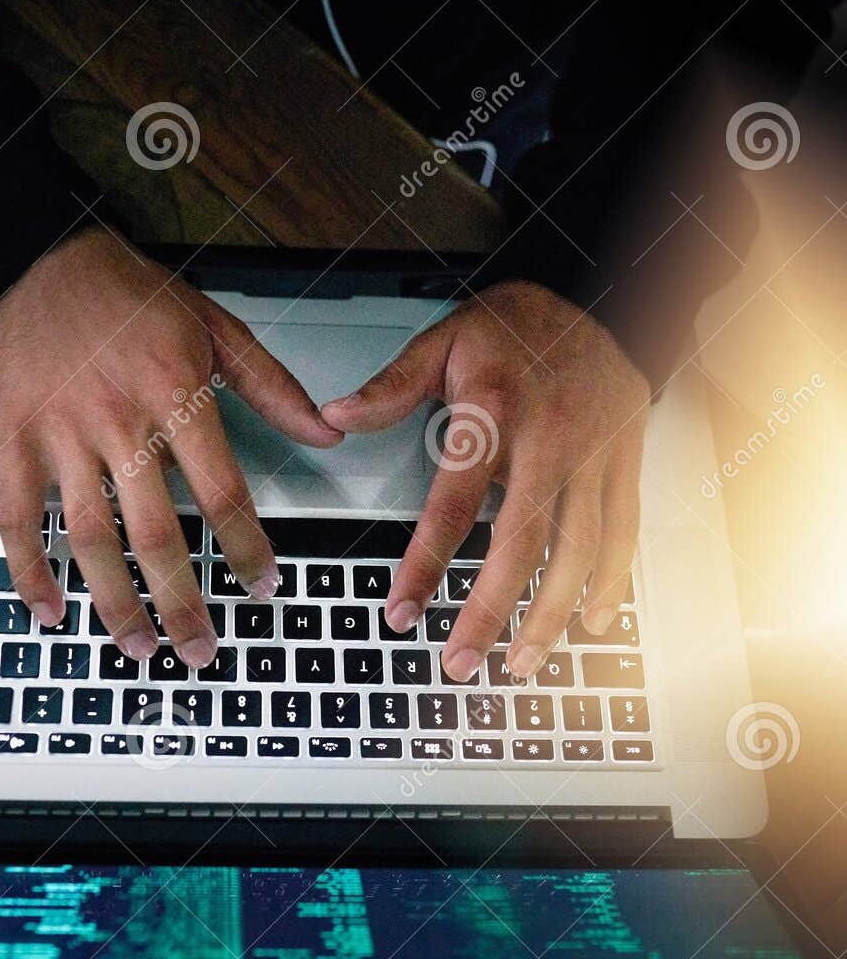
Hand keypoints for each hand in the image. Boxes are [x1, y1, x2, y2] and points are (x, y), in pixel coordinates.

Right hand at [0, 229, 340, 664]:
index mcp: (175, 393)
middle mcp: (118, 421)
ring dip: (113, 602)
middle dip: (180, 603)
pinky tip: (50, 612)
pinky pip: (17, 517)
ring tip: (138, 648)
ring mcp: (62, 435)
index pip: (220, 489)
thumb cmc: (137, 297)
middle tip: (202, 652)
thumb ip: (274, 387)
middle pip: (154, 532)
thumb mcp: (217, 327)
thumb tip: (328, 433)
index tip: (262, 584)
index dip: (244, 546)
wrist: (47, 260)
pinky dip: (29, 570)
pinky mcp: (16, 440)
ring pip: (88, 536)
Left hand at [321, 281, 649, 682]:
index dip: (426, 564)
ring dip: (549, 615)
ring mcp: (593, 455)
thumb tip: (334, 416)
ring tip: (520, 663)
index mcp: (493, 412)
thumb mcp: (444, 339)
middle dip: (489, 612)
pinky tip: (591, 622)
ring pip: (577, 549)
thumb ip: (390, 385)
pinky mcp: (624, 462)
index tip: (402, 611)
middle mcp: (548, 438)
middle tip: (459, 662)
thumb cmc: (515, 324)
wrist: (597, 295)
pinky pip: (621, 531)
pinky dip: (610, 582)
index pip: (453, 504)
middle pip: (520, 542)